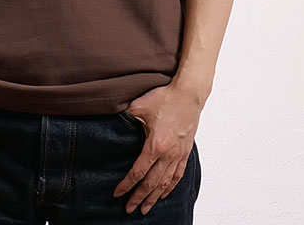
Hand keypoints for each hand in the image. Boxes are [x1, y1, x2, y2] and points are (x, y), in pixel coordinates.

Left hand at [112, 82, 204, 214]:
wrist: (189, 94)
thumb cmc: (166, 98)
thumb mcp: (139, 106)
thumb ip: (126, 117)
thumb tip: (114, 121)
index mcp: (155, 145)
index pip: (138, 172)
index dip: (127, 185)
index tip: (117, 193)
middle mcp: (168, 154)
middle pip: (151, 183)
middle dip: (139, 198)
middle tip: (129, 209)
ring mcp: (178, 154)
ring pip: (165, 182)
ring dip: (154, 197)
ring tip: (146, 208)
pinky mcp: (185, 151)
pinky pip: (178, 175)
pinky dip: (170, 187)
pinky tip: (164, 193)